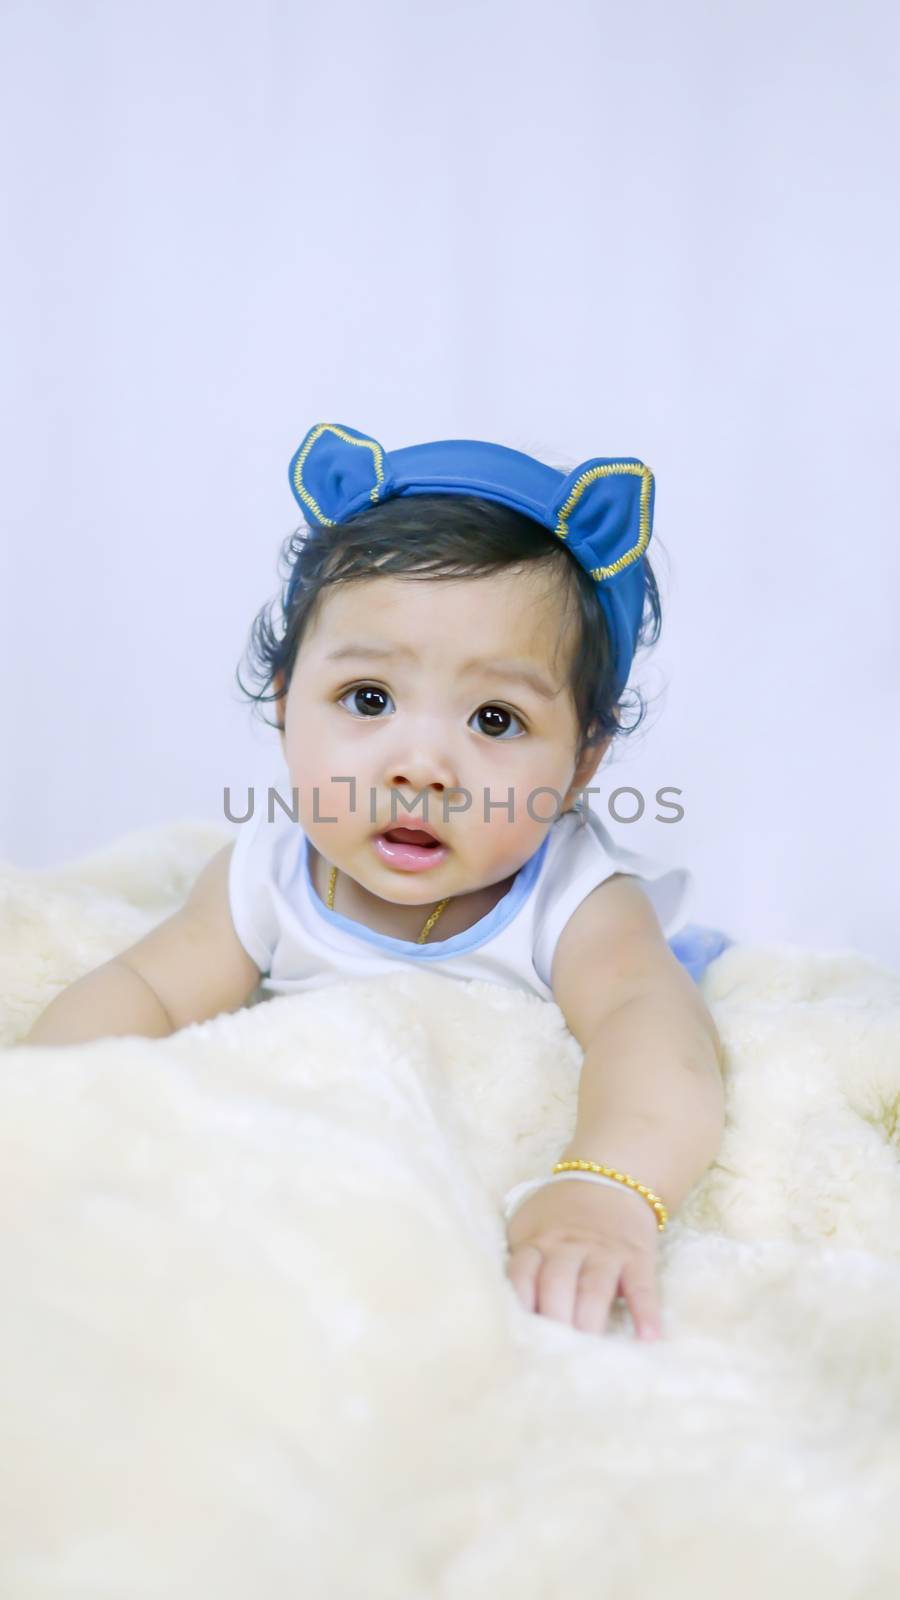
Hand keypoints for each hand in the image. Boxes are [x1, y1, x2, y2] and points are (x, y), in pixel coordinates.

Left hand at [504, 1177, 662, 1340]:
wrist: (609, 1179)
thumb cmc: (561, 1217)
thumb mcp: (532, 1227)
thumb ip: (521, 1263)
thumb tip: (506, 1313)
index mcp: (538, 1242)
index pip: (522, 1273)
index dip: (519, 1303)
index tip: (518, 1334)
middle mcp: (569, 1246)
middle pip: (557, 1282)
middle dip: (554, 1317)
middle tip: (553, 1355)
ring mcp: (604, 1251)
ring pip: (594, 1287)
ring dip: (590, 1319)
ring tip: (590, 1353)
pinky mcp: (637, 1257)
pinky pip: (642, 1286)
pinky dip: (646, 1312)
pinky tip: (647, 1337)